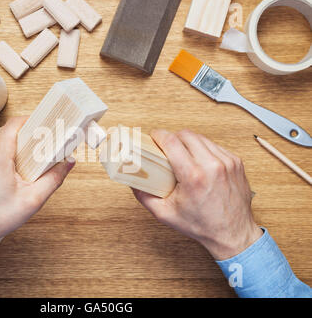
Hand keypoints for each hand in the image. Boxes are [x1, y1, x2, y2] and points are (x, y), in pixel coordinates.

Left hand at [0, 117, 75, 265]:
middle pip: (9, 130)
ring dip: (15, 144)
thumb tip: (67, 164)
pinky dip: (3, 152)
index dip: (34, 122)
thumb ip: (54, 178)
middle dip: (28, 135)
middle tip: (43, 146)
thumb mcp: (32, 200)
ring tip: (30, 159)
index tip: (46, 126)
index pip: (17, 123)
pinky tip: (13, 168)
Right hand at [133, 129, 261, 260]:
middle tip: (165, 147)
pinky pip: (214, 146)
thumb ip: (144, 196)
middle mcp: (212, 165)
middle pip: (186, 135)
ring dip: (188, 142)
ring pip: (201, 138)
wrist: (233, 233)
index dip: (159, 135)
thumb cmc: (201, 225)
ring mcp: (227, 162)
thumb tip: (133, 181)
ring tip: (181, 154)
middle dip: (172, 137)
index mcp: (194, 176)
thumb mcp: (165, 214)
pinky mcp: (236, 162)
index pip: (172, 141)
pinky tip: (198, 160)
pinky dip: (203, 149)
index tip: (153, 137)